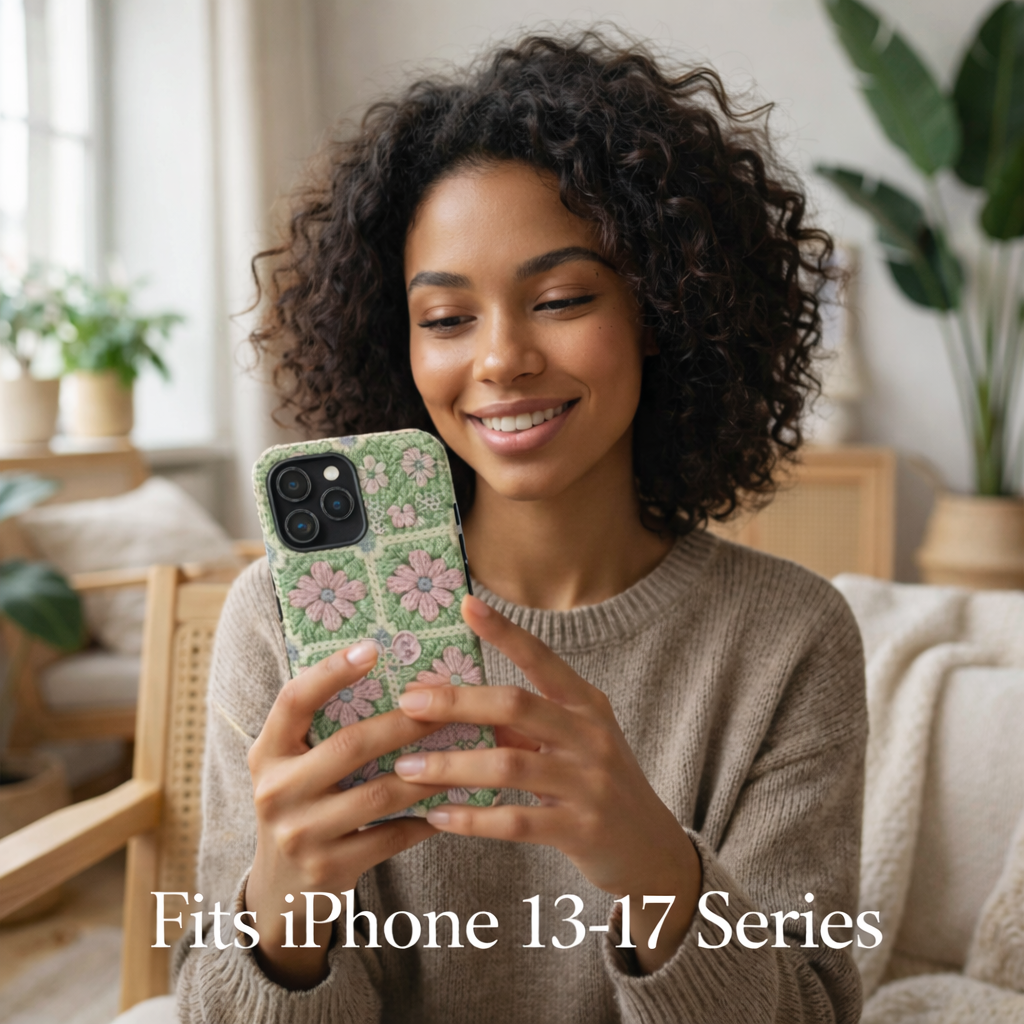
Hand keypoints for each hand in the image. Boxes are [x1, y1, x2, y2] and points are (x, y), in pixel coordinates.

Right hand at [244, 641, 444, 987]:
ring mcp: (300, 833)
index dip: (331, 672)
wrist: (280, 891)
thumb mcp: (292, 764)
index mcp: (266, 752)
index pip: (294, 700)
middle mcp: (276, 790)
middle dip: (406, 722)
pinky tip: (454, 802)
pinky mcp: (329, 868)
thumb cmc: (300, 805)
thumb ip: (321, 727)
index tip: (372, 648)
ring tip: (465, 750)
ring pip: (380, 792)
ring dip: (429, 771)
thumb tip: (388, 671)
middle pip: (351, 745)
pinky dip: (426, 817)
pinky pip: (392, 835)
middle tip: (449, 703)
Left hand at [393, 595, 701, 972]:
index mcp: (585, 704)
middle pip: (515, 706)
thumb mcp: (572, 743)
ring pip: (508, 766)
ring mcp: (588, 783)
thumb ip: (523, 724)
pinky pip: (515, 822)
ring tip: (406, 769)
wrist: (652, 849)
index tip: (466, 604)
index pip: (540, 658)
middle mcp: (590, 735)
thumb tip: (452, 702)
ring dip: (451, 766)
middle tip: (408, 702)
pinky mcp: (581, 830)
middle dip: (456, 702)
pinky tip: (437, 816)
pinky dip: (472, 818)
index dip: (504, 631)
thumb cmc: (598, 785)